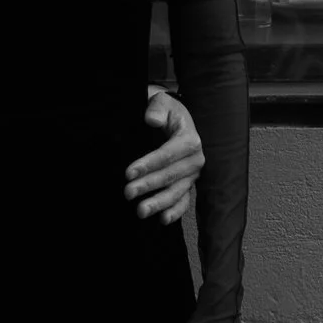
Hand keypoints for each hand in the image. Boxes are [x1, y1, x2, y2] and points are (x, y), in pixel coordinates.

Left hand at [128, 87, 203, 225]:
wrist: (175, 120)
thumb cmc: (167, 112)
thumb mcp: (162, 103)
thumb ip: (157, 108)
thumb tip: (152, 120)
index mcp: (190, 139)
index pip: (167, 154)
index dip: (148, 164)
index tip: (128, 173)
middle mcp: (195, 160)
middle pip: (170, 175)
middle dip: (148, 185)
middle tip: (127, 192)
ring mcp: (192, 175)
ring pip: (176, 192)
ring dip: (158, 203)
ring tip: (140, 210)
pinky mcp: (188, 185)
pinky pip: (184, 201)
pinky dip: (175, 212)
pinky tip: (162, 220)